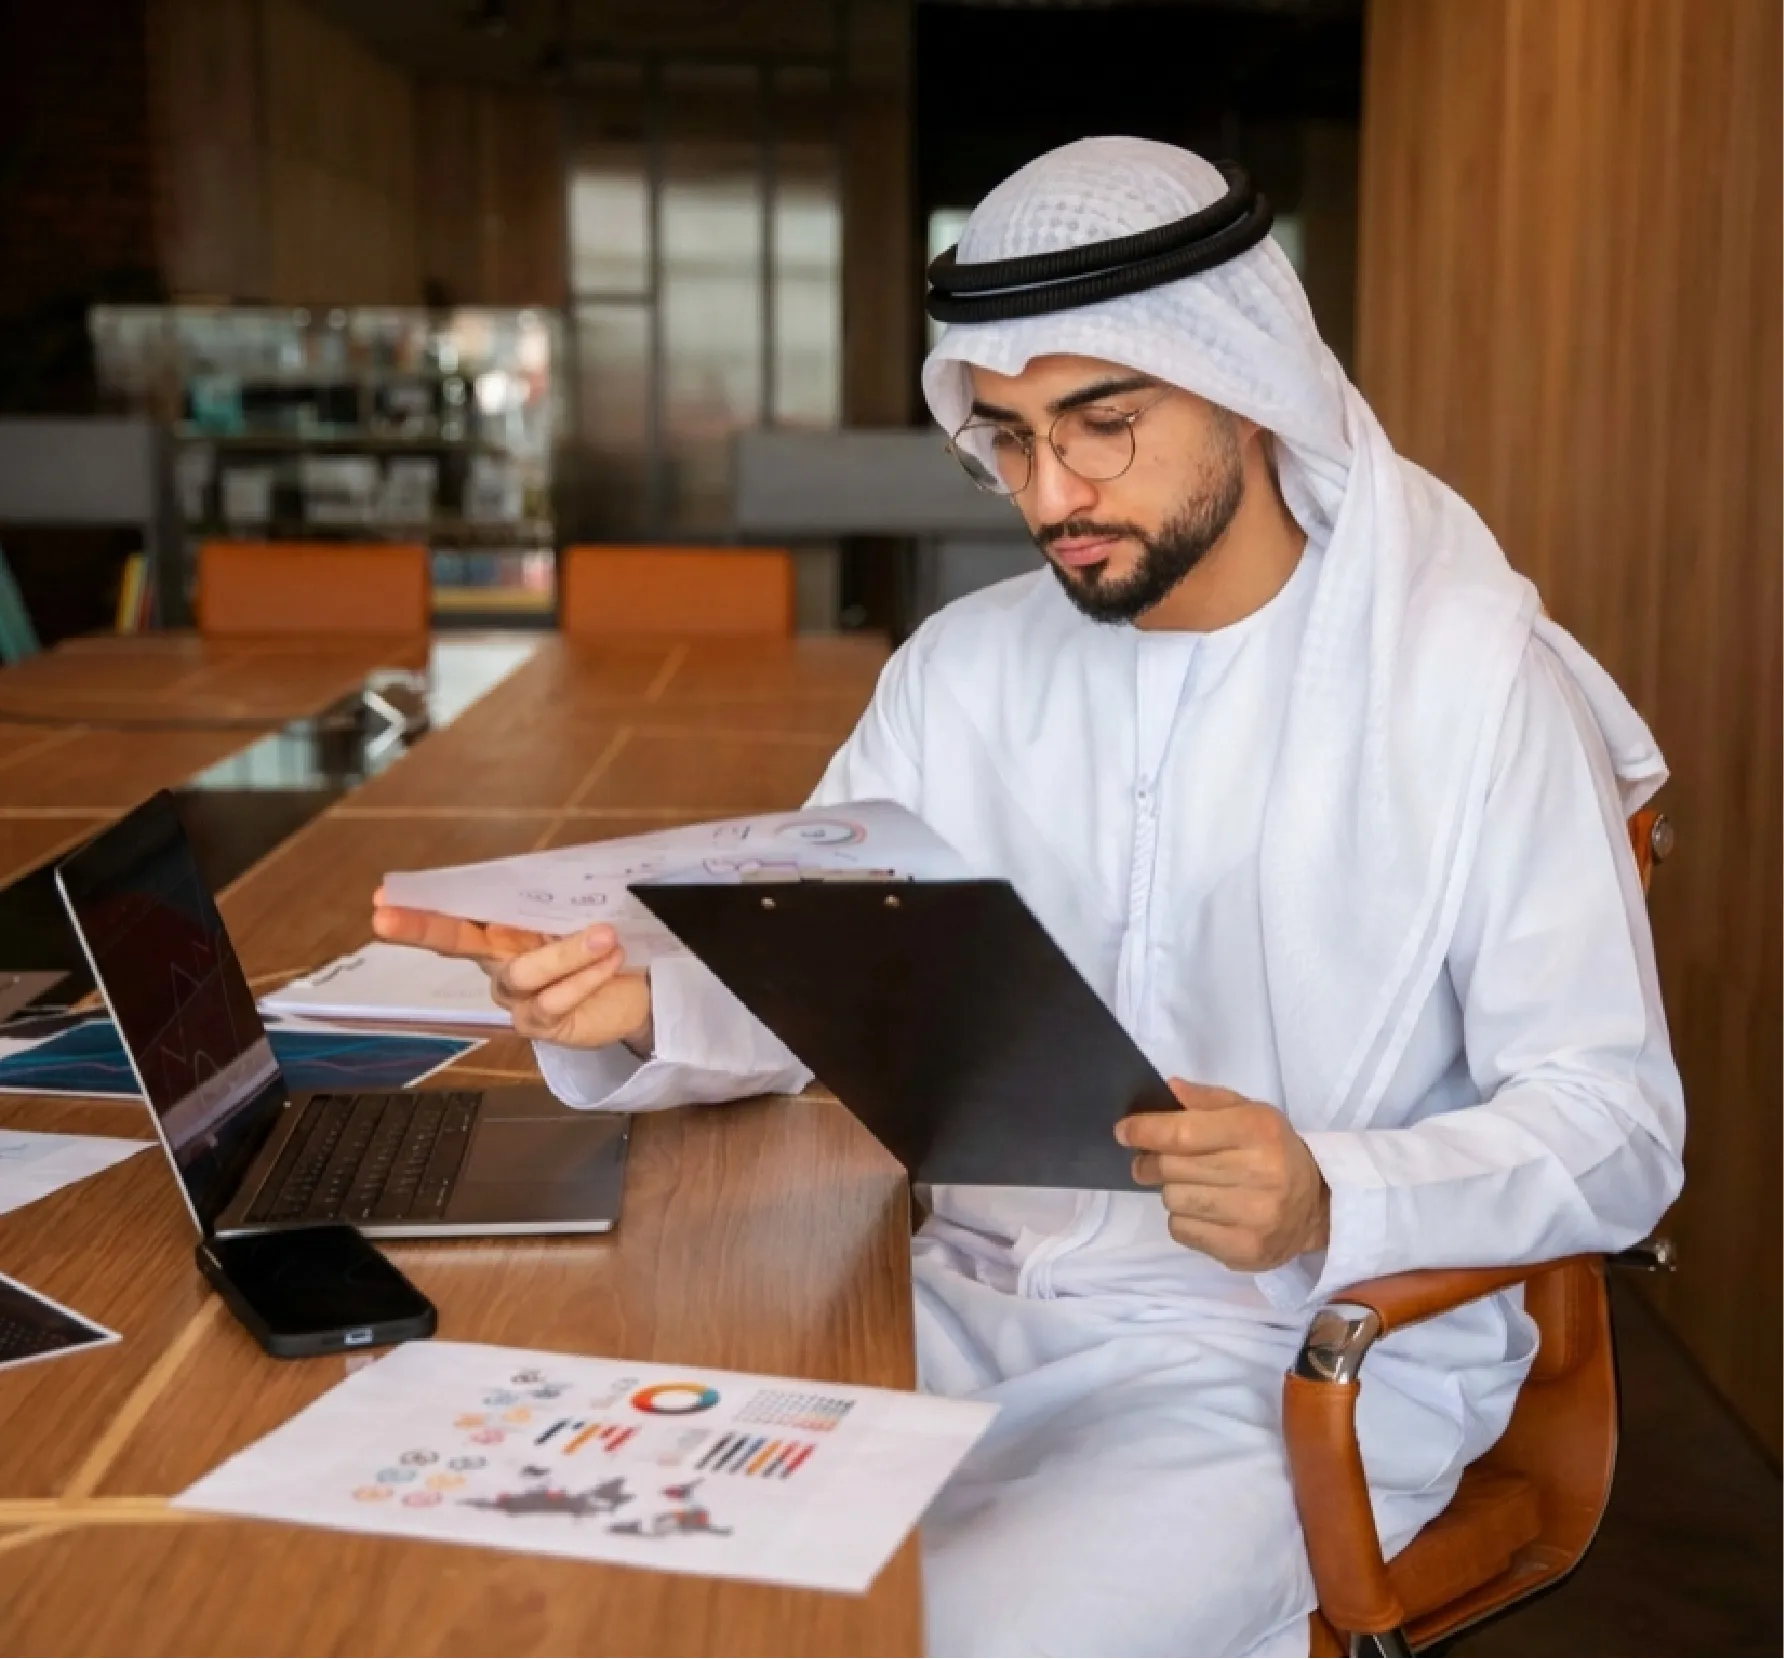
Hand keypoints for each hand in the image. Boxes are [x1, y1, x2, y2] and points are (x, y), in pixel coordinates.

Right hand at [371, 889, 651, 1049]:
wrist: (638, 990)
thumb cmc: (603, 944)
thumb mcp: (582, 913)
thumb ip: (559, 896)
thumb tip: (554, 868)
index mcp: (501, 929)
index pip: (456, 912)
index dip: (420, 906)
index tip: (382, 898)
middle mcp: (498, 964)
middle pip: (455, 942)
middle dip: (420, 929)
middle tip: (384, 920)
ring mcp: (515, 998)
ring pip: (522, 972)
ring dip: (566, 952)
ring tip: (605, 936)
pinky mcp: (542, 1025)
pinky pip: (555, 1000)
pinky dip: (586, 977)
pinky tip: (611, 962)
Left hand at [1116, 1080, 1329, 1272]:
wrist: (1315, 1206)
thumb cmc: (1273, 1151)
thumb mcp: (1250, 1113)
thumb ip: (1208, 1100)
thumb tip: (1170, 1089)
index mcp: (1259, 1131)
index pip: (1184, 1134)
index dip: (1145, 1132)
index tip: (1123, 1131)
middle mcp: (1260, 1173)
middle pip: (1172, 1168)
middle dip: (1151, 1161)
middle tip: (1150, 1160)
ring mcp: (1254, 1217)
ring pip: (1173, 1200)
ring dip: (1170, 1191)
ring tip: (1190, 1185)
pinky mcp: (1244, 1250)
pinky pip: (1183, 1231)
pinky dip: (1182, 1219)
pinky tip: (1203, 1211)